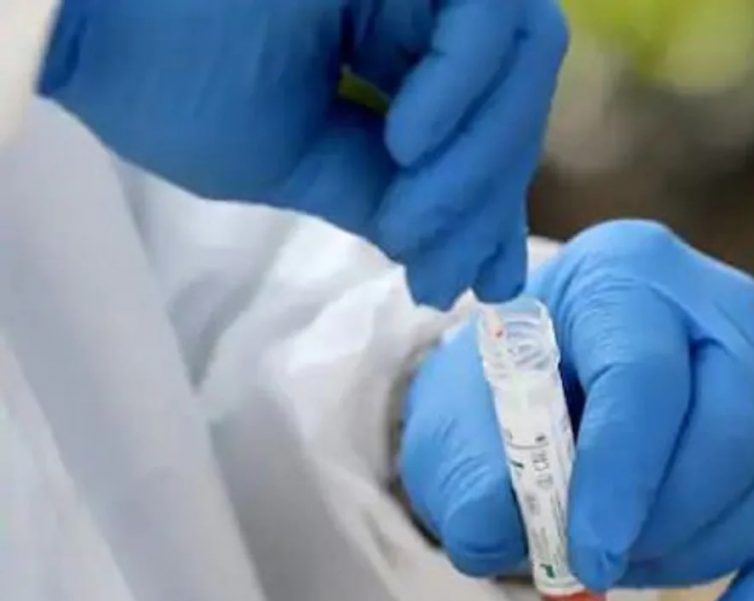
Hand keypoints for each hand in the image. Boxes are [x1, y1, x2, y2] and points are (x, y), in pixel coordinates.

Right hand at [40, 0, 567, 308]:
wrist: (92, 23)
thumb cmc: (174, 86)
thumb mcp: (297, 164)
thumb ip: (384, 198)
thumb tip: (454, 260)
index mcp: (390, 54)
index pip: (480, 127)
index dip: (491, 204)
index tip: (484, 281)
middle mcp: (416, 8)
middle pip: (514, 95)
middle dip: (486, 195)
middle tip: (439, 264)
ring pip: (520, 54)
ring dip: (480, 155)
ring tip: (409, 213)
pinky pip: (488, 14)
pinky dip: (466, 88)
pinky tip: (405, 140)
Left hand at [400, 220, 753, 600]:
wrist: (553, 382)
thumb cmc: (508, 394)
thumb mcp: (460, 424)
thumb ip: (471, 479)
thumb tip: (499, 536)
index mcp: (624, 274)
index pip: (645, 376)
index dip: (620, 476)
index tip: (585, 557)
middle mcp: (719, 302)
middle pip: (736, 427)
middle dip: (666, 523)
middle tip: (602, 566)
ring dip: (704, 553)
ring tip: (628, 565)